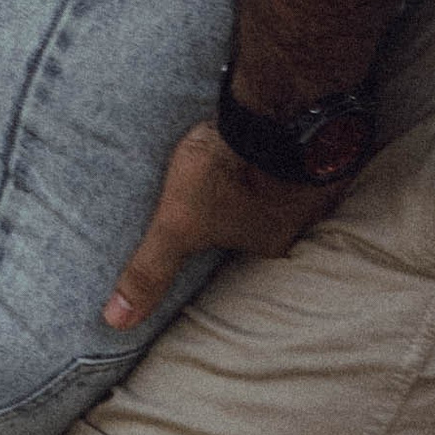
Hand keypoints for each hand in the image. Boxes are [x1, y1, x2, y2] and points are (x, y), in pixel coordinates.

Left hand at [102, 123, 344, 331]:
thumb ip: (150, 271)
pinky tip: (268, 132)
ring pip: (287, 183)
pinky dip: (284, 146)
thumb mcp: (178, 225)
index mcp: (271, 244)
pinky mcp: (317, 141)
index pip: (246, 254)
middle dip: (249, 207)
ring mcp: (315, 178)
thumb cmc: (227, 175)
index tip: (210, 227)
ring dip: (268, 174)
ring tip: (243, 159)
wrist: (275, 113)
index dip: (227, 240)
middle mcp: (303, 218)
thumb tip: (116, 321)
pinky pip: (299, 151)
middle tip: (226, 187)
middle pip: (269, 218)